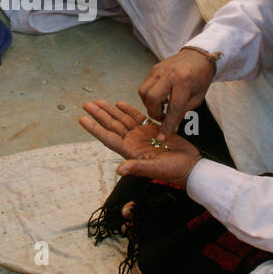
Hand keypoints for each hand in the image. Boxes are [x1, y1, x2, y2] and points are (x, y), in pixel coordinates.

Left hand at [78, 100, 201, 187]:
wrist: (190, 166)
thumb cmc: (174, 171)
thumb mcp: (155, 169)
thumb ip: (137, 167)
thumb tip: (120, 170)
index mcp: (131, 151)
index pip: (108, 137)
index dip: (94, 128)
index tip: (82, 119)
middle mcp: (133, 142)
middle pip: (112, 126)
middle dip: (99, 115)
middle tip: (87, 104)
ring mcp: (142, 136)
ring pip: (122, 120)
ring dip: (111, 111)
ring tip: (99, 102)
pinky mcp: (153, 129)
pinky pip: (138, 118)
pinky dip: (129, 110)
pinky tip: (120, 104)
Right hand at [138, 47, 215, 134]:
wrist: (198, 56)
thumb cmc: (201, 77)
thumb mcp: (198, 97)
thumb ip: (184, 112)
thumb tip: (171, 127)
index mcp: (184, 81)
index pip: (173, 107)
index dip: (167, 125)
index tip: (162, 137)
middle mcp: (169, 74)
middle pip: (152, 98)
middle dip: (154, 113)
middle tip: (162, 118)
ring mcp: (158, 70)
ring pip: (144, 92)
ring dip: (150, 105)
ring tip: (161, 108)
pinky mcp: (153, 69)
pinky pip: (144, 86)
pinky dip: (149, 97)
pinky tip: (160, 99)